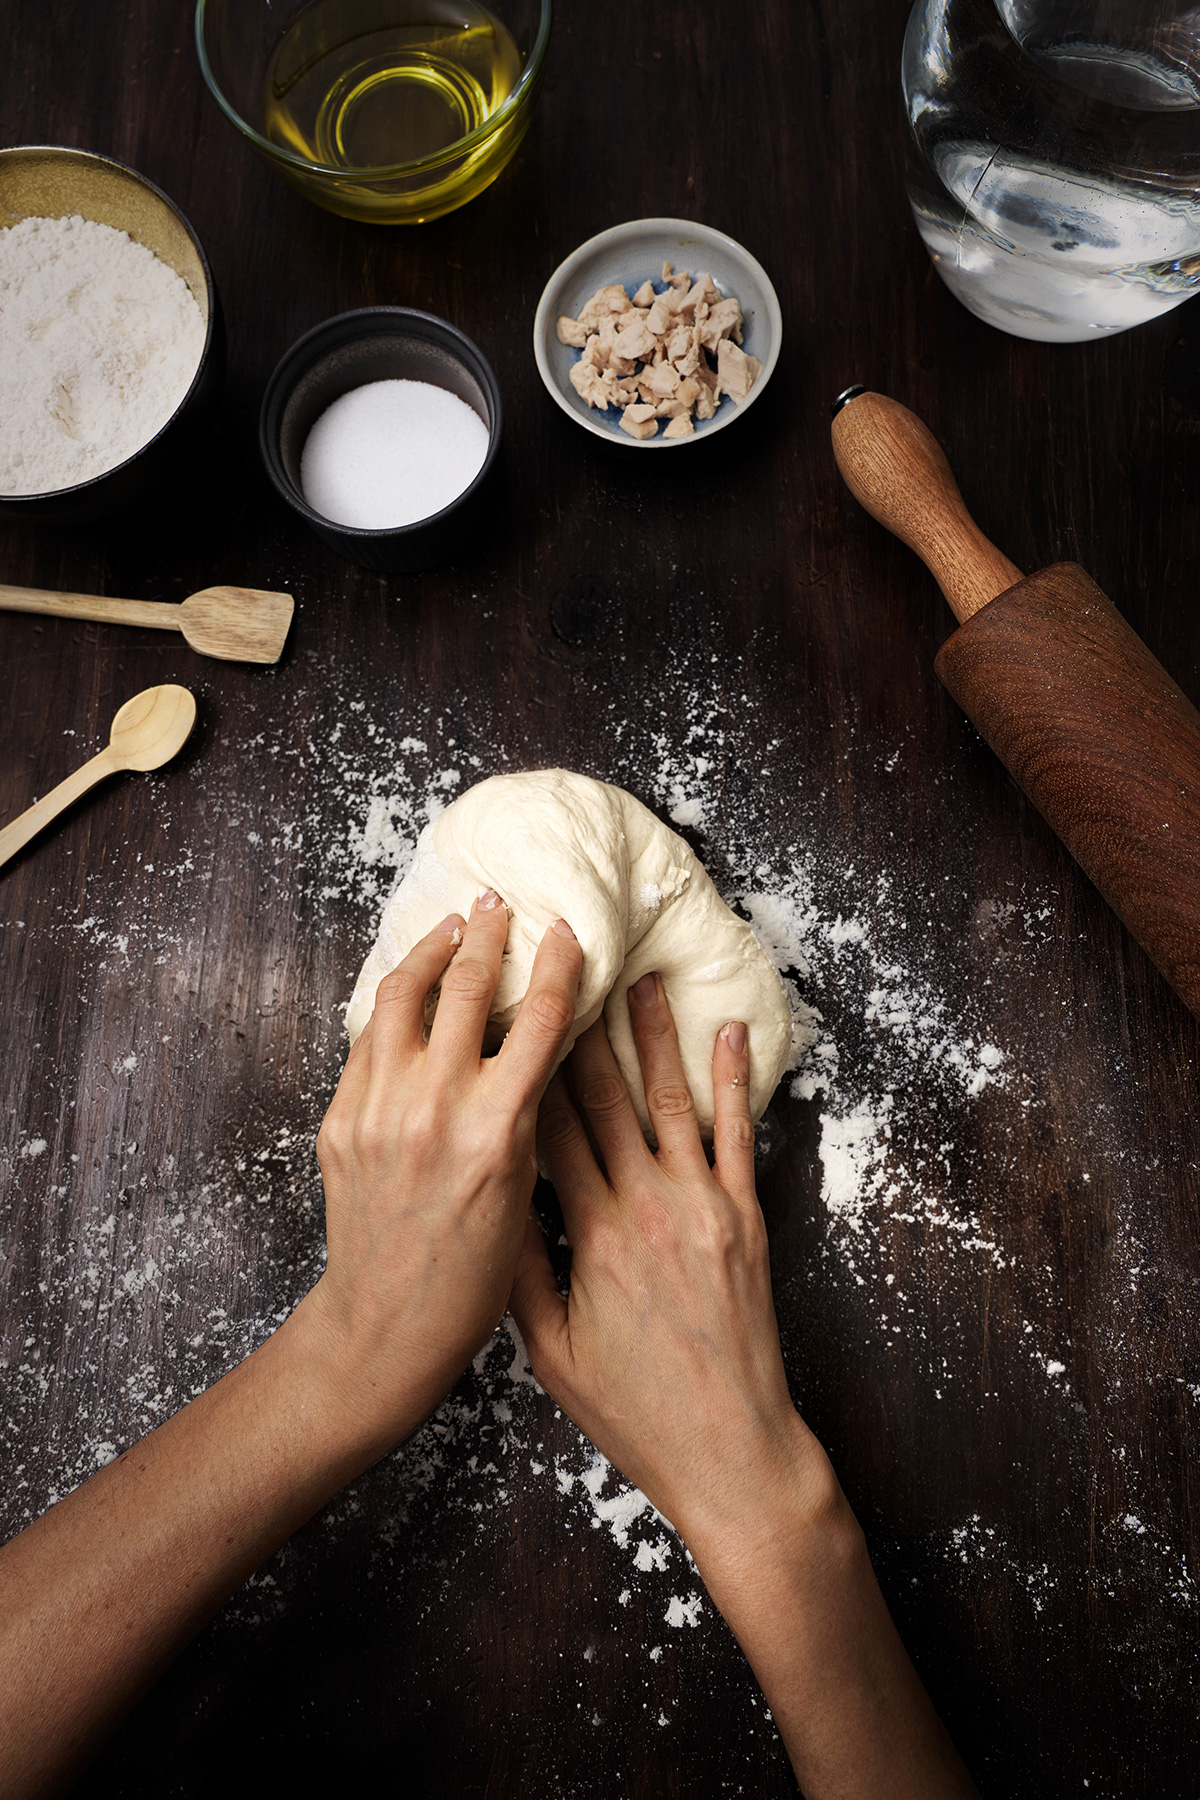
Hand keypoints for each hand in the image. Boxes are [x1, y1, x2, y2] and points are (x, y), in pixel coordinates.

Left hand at [306, 891, 582, 1449]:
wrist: (389, 1320)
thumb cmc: (473, 1271)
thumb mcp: (524, 1185)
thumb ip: (527, 1107)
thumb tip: (536, 1040)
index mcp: (496, 1129)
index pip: (537, 1019)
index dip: (556, 964)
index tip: (565, 930)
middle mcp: (434, 1108)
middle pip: (467, 989)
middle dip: (487, 935)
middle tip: (499, 904)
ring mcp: (378, 1109)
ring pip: (404, 998)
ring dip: (431, 952)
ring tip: (450, 927)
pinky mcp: (339, 1119)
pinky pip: (367, 1040)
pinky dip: (392, 1005)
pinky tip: (408, 989)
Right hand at [510, 970, 833, 1555]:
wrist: (732, 1448)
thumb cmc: (636, 1411)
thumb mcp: (551, 1354)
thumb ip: (520, 1278)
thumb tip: (486, 1211)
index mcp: (593, 1238)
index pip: (550, 1133)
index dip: (530, 1071)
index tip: (513, 1019)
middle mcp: (648, 1208)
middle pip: (606, 1101)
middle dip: (584, 1031)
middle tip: (570, 970)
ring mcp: (705, 1208)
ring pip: (671, 1102)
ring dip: (654, 1036)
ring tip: (642, 979)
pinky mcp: (747, 1219)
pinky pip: (736, 1135)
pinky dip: (730, 1081)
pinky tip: (724, 1033)